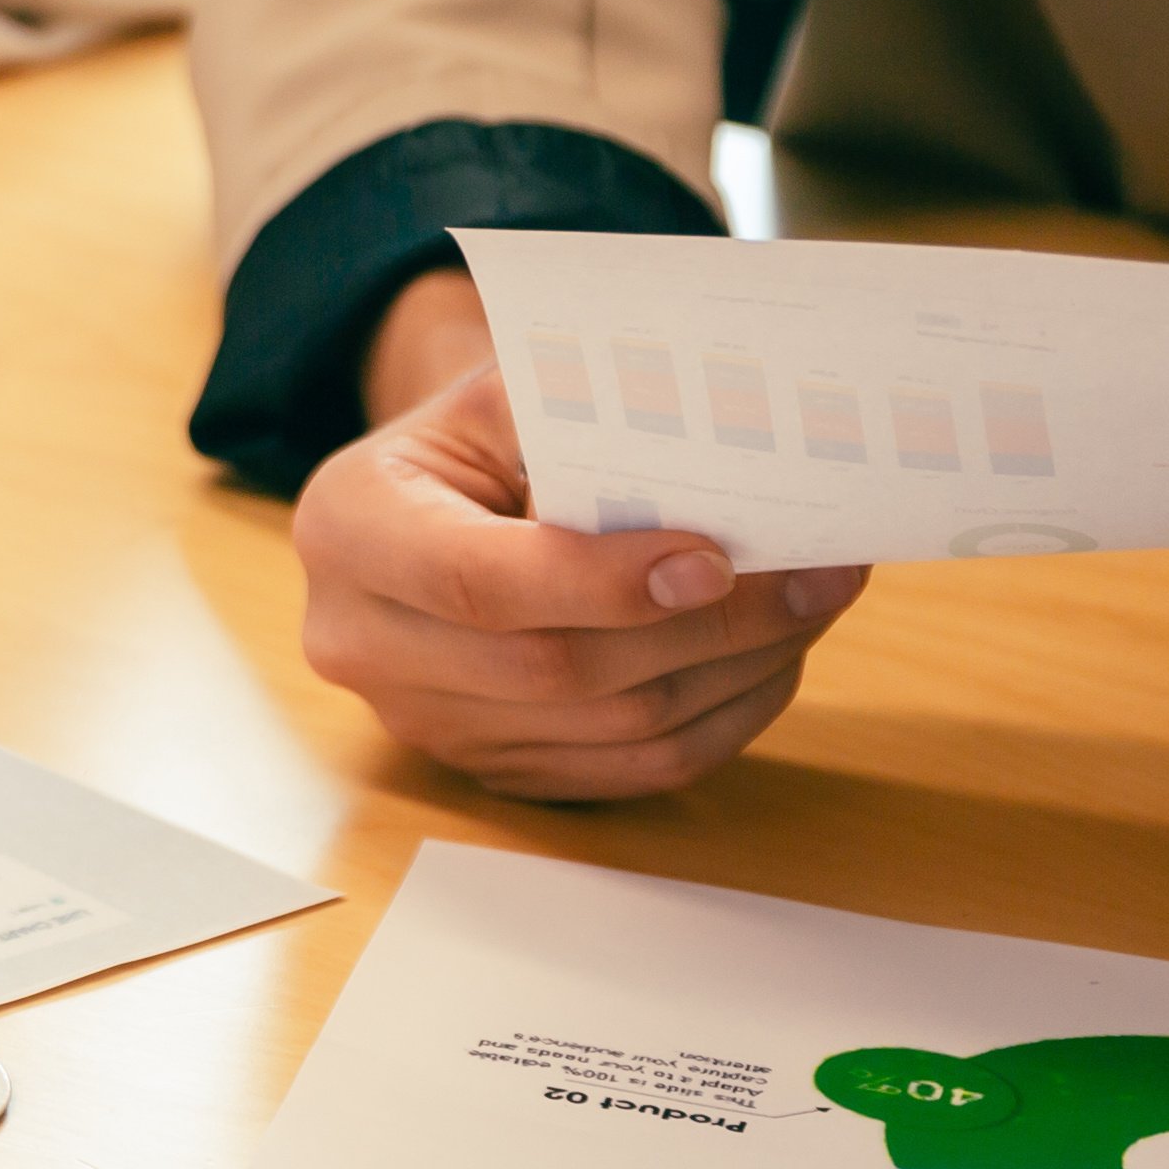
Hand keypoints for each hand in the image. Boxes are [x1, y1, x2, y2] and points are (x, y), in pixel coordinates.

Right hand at [293, 272, 864, 798]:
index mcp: (350, 529)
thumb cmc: (476, 438)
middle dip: (705, 628)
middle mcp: (364, 643)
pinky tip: (774, 661)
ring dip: (734, 672)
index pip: (480, 583)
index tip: (715, 559)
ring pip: (608, 731)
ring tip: (816, 604)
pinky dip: (719, 721)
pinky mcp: (489, 768)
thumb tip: (732, 445)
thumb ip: (587, 417)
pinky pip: (627, 774)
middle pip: (556, 671)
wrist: (418, 508)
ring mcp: (423, 722)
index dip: (603, 582)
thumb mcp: (501, 394)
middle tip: (818, 576)